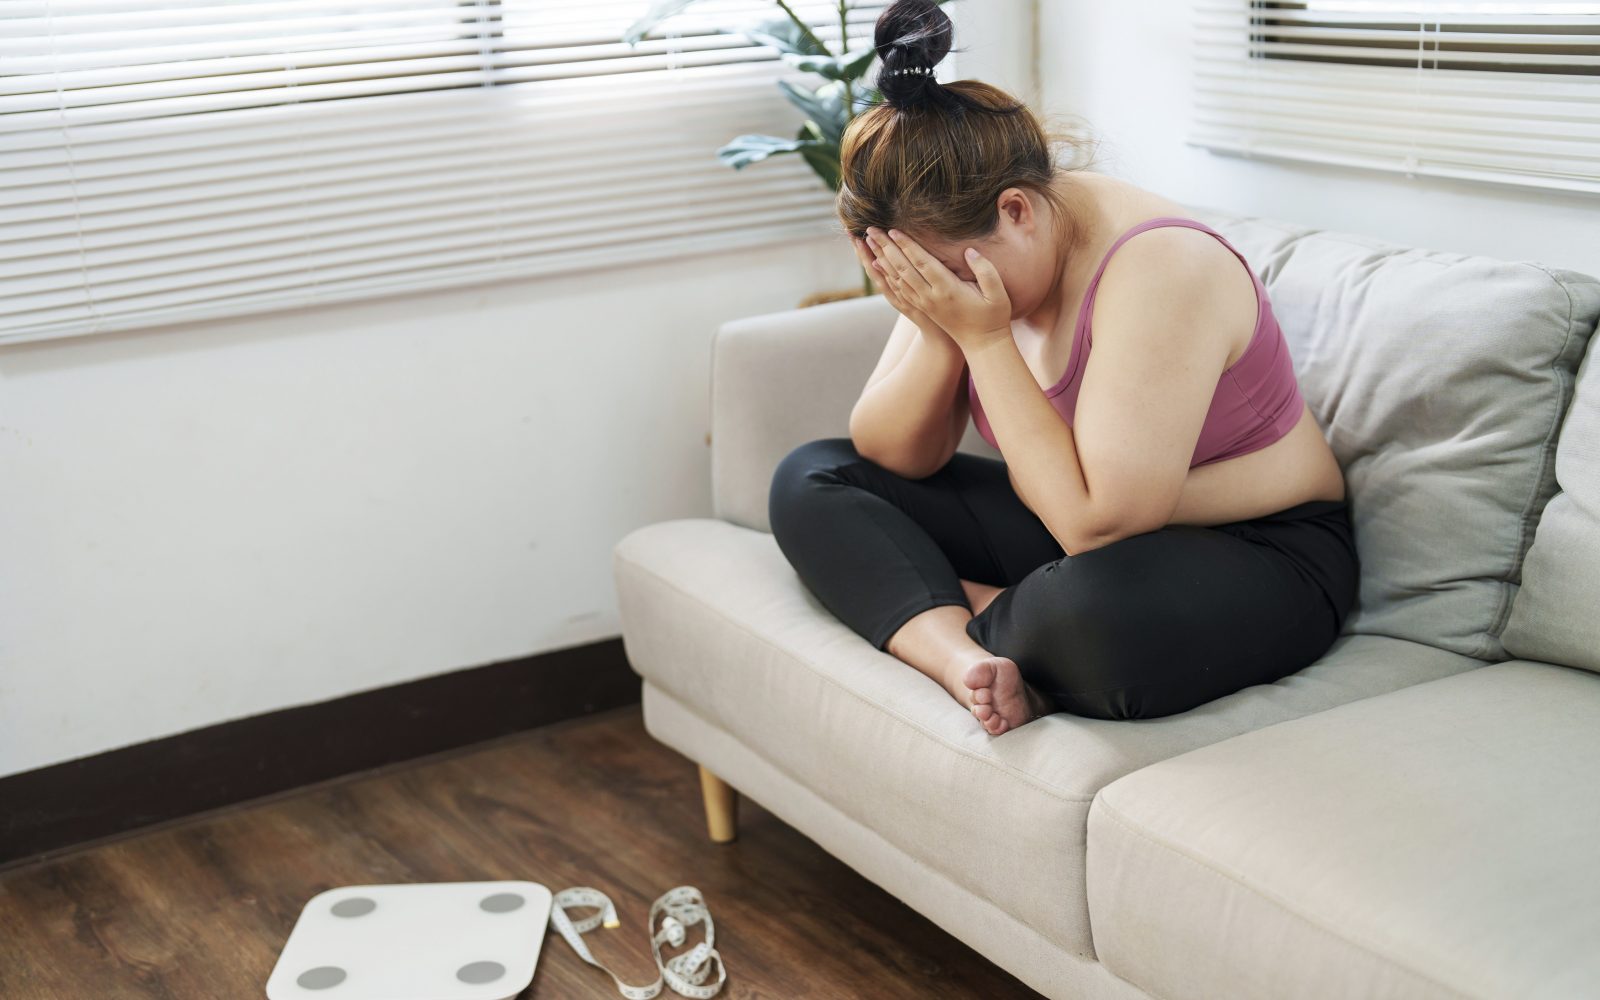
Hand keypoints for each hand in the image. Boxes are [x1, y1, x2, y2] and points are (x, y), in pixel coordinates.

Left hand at [863, 226, 1011, 352]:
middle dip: (886, 247)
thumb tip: (969, 251)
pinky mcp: (921, 307)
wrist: (981, 344)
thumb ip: (985, 269)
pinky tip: (877, 263)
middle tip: (870, 229)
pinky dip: (885, 274)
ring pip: (897, 278)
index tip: (892, 230)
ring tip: (868, 241)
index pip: (922, 263)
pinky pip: (898, 289)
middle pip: (903, 268)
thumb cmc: (992, 316)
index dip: (907, 246)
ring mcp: (924, 303)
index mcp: (947, 290)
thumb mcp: (998, 293)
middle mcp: (930, 297)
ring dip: (881, 258)